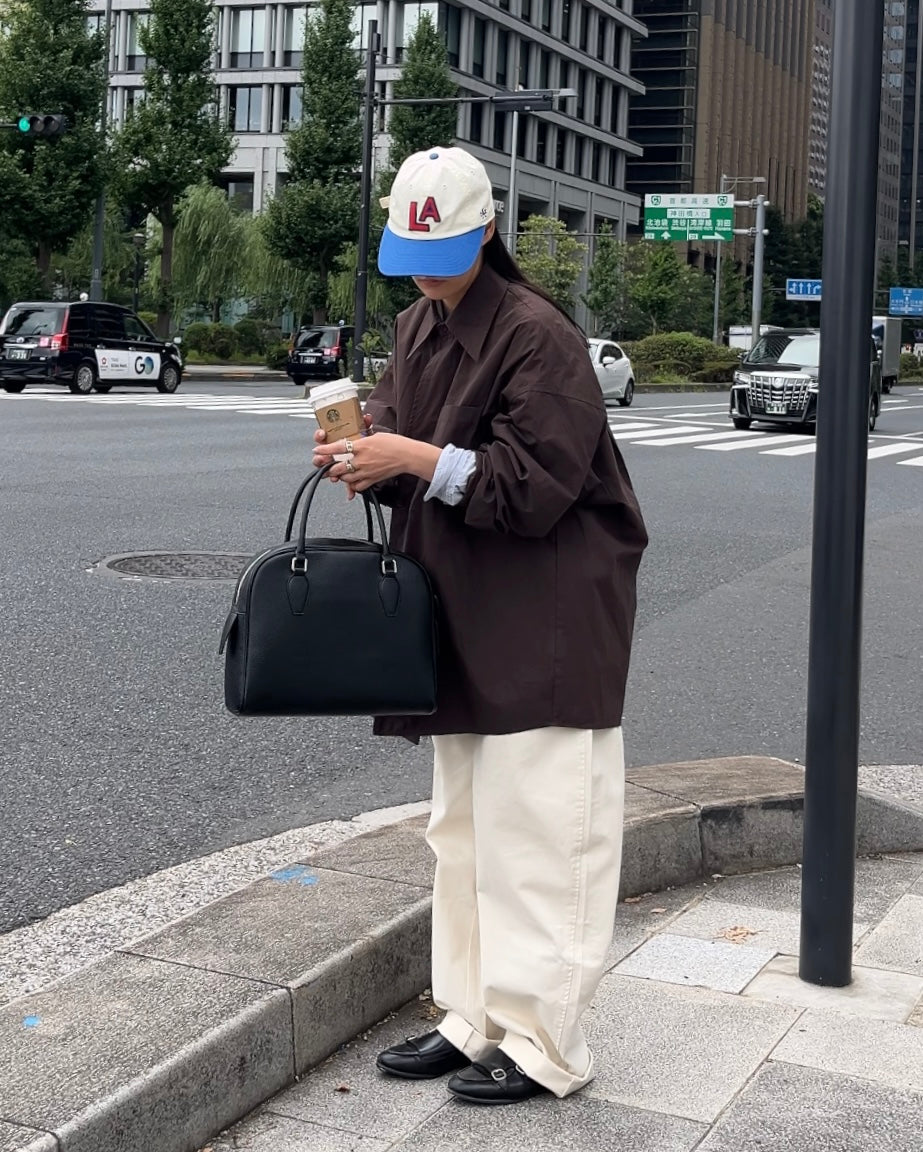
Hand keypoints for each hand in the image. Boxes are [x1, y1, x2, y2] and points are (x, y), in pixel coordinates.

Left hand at [312, 422, 440, 499]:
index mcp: (362, 446)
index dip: (325, 450)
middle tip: (325, 466)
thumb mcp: (375, 436)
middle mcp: (362, 460)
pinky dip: (352, 485)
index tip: (317, 450)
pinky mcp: (372, 479)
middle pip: (338, 467)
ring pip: (346, 478)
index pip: (338, 448)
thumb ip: (362, 439)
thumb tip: (354, 440)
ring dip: (339, 476)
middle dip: (329, 468)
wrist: (407, 455)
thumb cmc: (395, 443)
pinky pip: (358, 486)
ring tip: (337, 473)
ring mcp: (366, 471)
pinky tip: (351, 482)